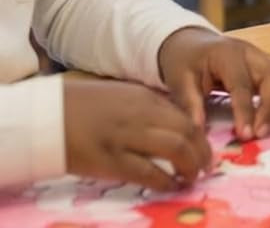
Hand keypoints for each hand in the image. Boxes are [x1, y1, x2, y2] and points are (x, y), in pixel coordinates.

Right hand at [64, 77, 211, 189]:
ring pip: (175, 149)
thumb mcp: (124, 97)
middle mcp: (143, 115)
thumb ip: (148, 108)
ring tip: (193, 177)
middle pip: (187, 132)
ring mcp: (128, 137)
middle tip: (207, 166)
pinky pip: (148, 172)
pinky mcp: (111, 160)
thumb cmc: (85, 107)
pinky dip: (165, 181)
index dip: (201, 135)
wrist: (50, 114)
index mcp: (146, 98)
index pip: (186, 115)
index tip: (205, 148)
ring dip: (190, 166)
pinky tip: (171, 186)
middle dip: (202, 152)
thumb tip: (173, 125)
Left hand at [157, 27, 269, 141]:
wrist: (192, 43)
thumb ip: (190, 104)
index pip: (242, 84)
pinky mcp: (268, 63)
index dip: (245, 110)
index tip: (245, 135)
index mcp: (227, 54)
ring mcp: (262, 56)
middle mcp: (250, 52)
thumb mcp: (180, 80)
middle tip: (260, 135)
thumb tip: (198, 131)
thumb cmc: (186, 62)